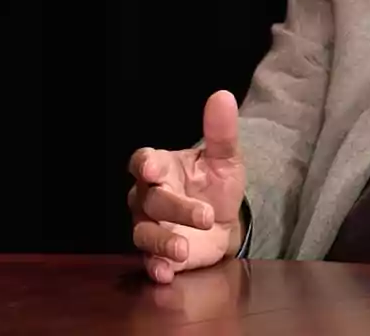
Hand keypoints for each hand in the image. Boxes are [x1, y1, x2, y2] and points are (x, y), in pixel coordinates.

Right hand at [127, 90, 245, 282]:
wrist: (225, 223)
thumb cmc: (217, 185)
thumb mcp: (226, 159)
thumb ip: (221, 131)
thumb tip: (222, 96)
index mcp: (162, 167)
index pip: (143, 161)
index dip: (146, 164)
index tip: (153, 168)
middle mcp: (148, 196)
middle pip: (150, 200)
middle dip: (175, 208)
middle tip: (204, 214)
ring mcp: (150, 225)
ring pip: (144, 232)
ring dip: (162, 241)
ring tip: (182, 249)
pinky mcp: (157, 253)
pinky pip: (149, 261)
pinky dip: (155, 267)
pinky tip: (166, 272)